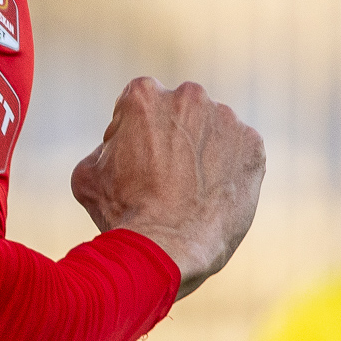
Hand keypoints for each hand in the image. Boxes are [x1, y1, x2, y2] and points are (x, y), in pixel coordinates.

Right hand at [71, 78, 264, 300]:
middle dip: (171, 135)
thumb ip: (104, 147)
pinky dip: (228, 167)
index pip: (137, 105)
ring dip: (202, 149)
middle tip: (163, 175)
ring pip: (210, 129)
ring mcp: (224, 118)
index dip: (132, 135)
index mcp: (143, 94)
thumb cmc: (124, 211)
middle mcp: (187, 95)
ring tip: (190, 189)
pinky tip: (212, 194)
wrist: (169, 246)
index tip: (134, 162)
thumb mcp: (88, 173)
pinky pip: (238, 150)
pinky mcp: (252, 144)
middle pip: (177, 112)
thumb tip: (115, 147)